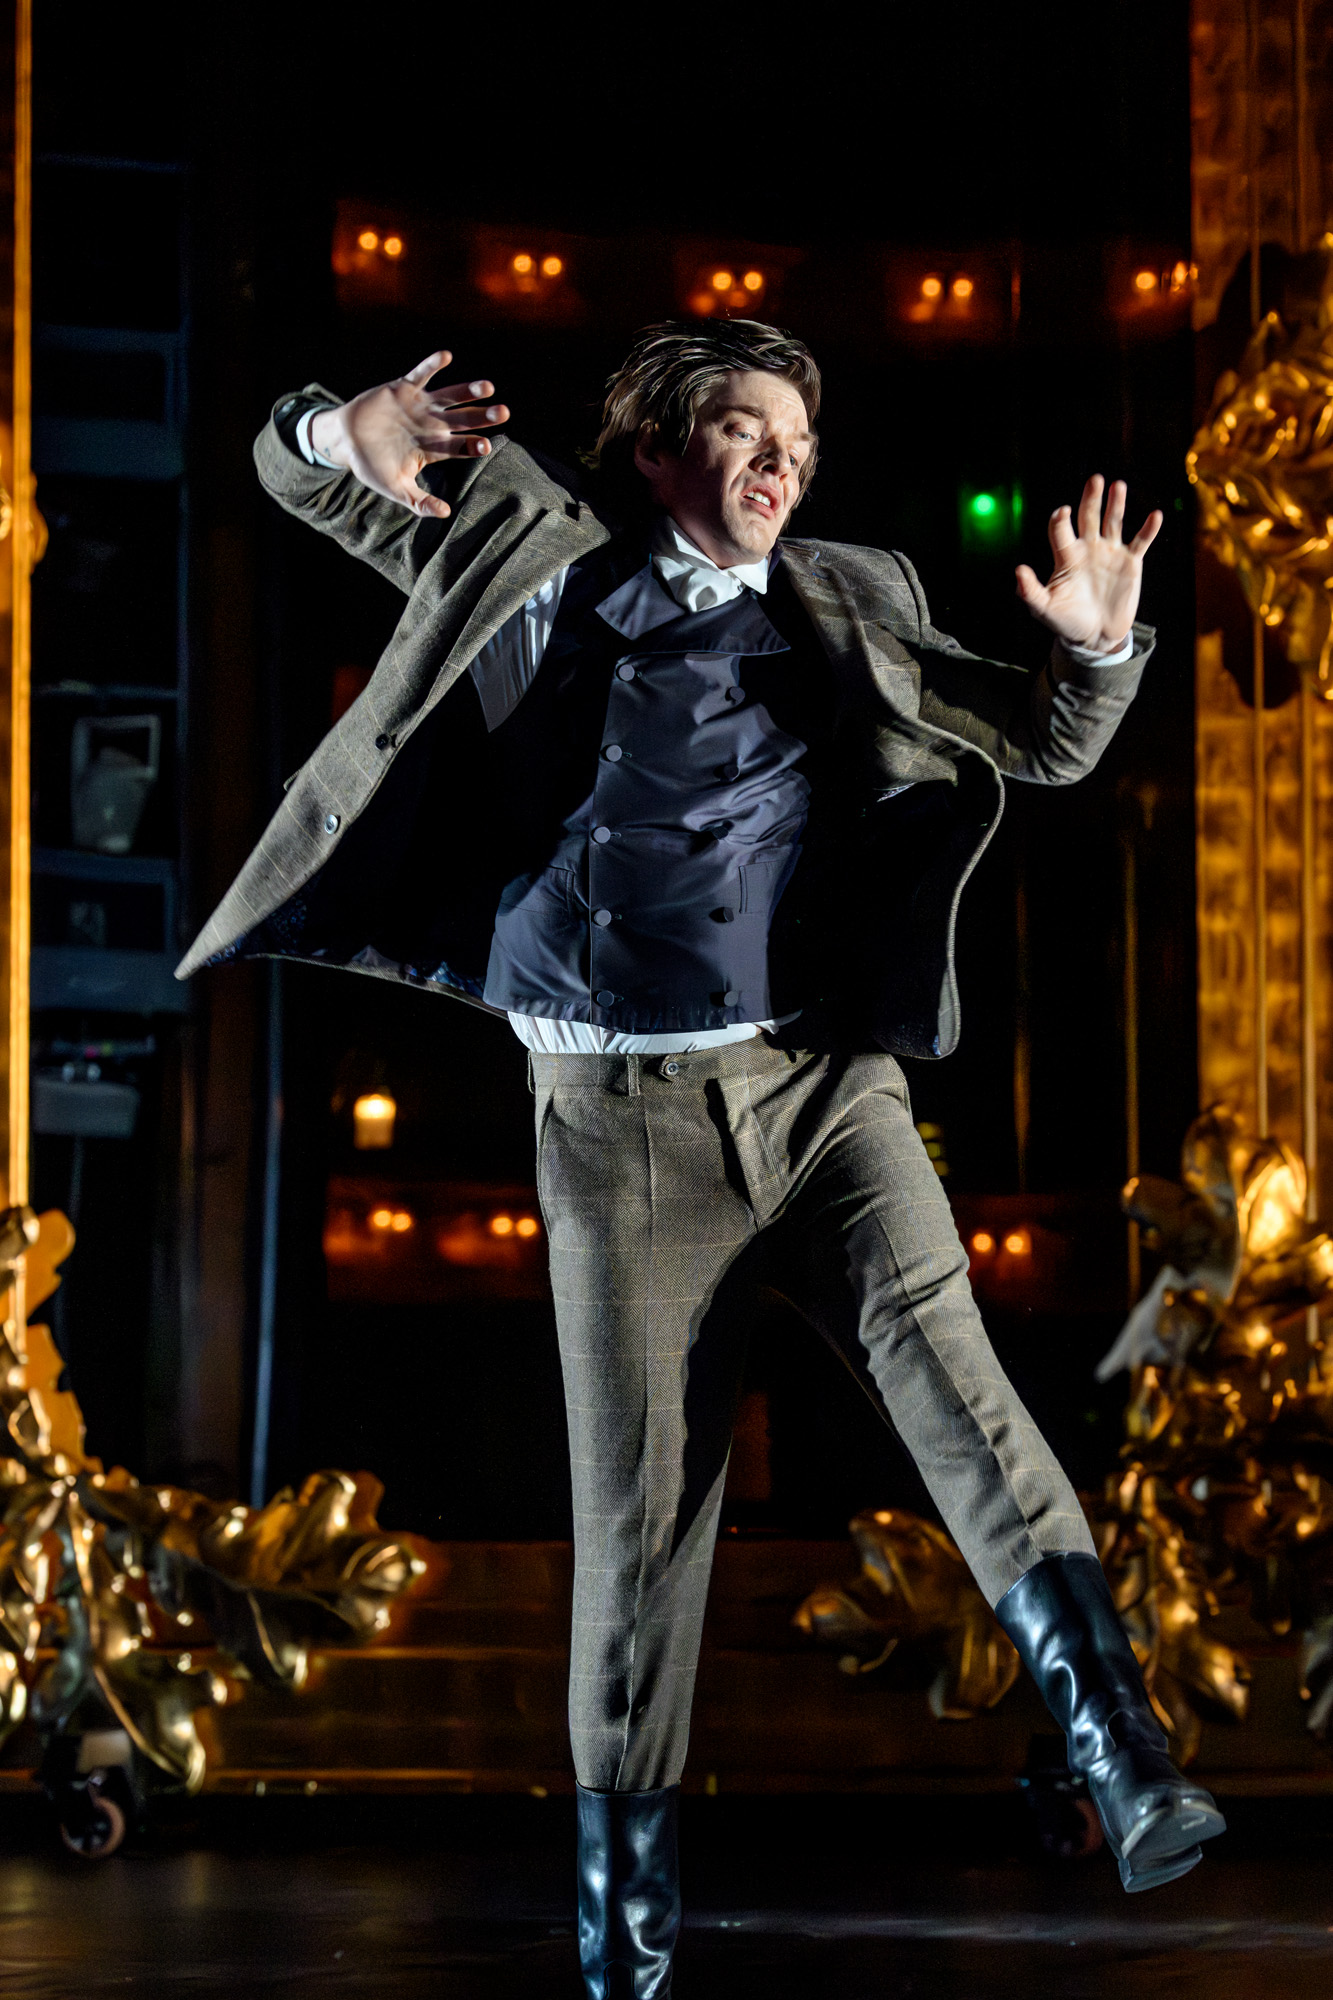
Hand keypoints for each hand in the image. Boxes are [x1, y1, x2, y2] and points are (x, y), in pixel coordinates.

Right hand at [308, 350, 509, 519]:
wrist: (346, 441)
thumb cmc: (372, 466)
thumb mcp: (396, 488)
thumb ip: (420, 503)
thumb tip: (446, 514)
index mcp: (434, 448)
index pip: (461, 446)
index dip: (474, 445)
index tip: (486, 445)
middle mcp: (432, 425)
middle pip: (464, 420)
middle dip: (483, 416)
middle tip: (503, 412)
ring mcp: (419, 406)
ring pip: (450, 396)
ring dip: (468, 391)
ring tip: (487, 387)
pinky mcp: (403, 389)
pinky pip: (421, 374)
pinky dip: (432, 365)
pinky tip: (447, 357)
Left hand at [1015, 475, 1161, 651]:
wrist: (1095, 636)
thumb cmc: (1067, 621)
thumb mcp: (1045, 609)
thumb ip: (1031, 591)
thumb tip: (1018, 570)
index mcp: (1067, 557)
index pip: (1061, 530)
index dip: (1060, 520)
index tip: (1063, 512)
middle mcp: (1088, 549)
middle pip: (1088, 516)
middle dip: (1091, 498)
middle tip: (1095, 479)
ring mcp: (1110, 553)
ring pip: (1114, 522)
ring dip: (1116, 504)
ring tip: (1118, 486)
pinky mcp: (1130, 563)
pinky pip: (1141, 542)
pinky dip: (1148, 529)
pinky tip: (1155, 515)